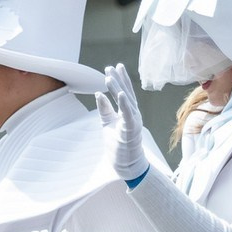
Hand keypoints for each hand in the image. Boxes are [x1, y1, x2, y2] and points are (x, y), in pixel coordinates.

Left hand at [94, 63, 147, 182]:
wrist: (126, 165)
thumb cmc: (118, 145)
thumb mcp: (107, 123)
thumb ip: (104, 109)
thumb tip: (98, 94)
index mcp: (128, 112)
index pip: (124, 92)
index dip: (120, 79)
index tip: (114, 67)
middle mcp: (133, 114)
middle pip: (126, 93)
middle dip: (118, 79)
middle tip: (110, 67)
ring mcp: (134, 121)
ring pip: (126, 101)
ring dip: (118, 88)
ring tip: (109, 77)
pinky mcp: (131, 130)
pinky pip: (128, 114)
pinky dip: (124, 103)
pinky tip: (120, 93)